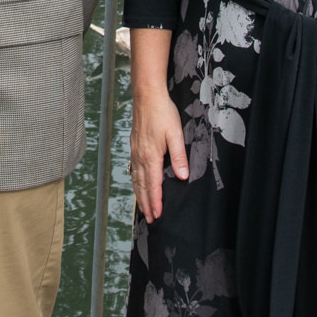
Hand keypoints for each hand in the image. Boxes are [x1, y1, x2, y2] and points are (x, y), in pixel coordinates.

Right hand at [128, 91, 188, 222]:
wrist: (147, 96)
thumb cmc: (162, 113)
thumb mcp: (175, 134)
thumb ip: (179, 156)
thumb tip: (183, 176)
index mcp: (151, 156)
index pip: (153, 185)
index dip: (156, 202)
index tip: (158, 216)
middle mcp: (140, 157)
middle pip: (142, 186)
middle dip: (146, 204)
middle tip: (151, 220)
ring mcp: (135, 152)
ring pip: (136, 180)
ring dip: (140, 196)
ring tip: (143, 209)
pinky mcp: (134, 147)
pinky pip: (133, 170)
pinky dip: (135, 183)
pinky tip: (137, 185)